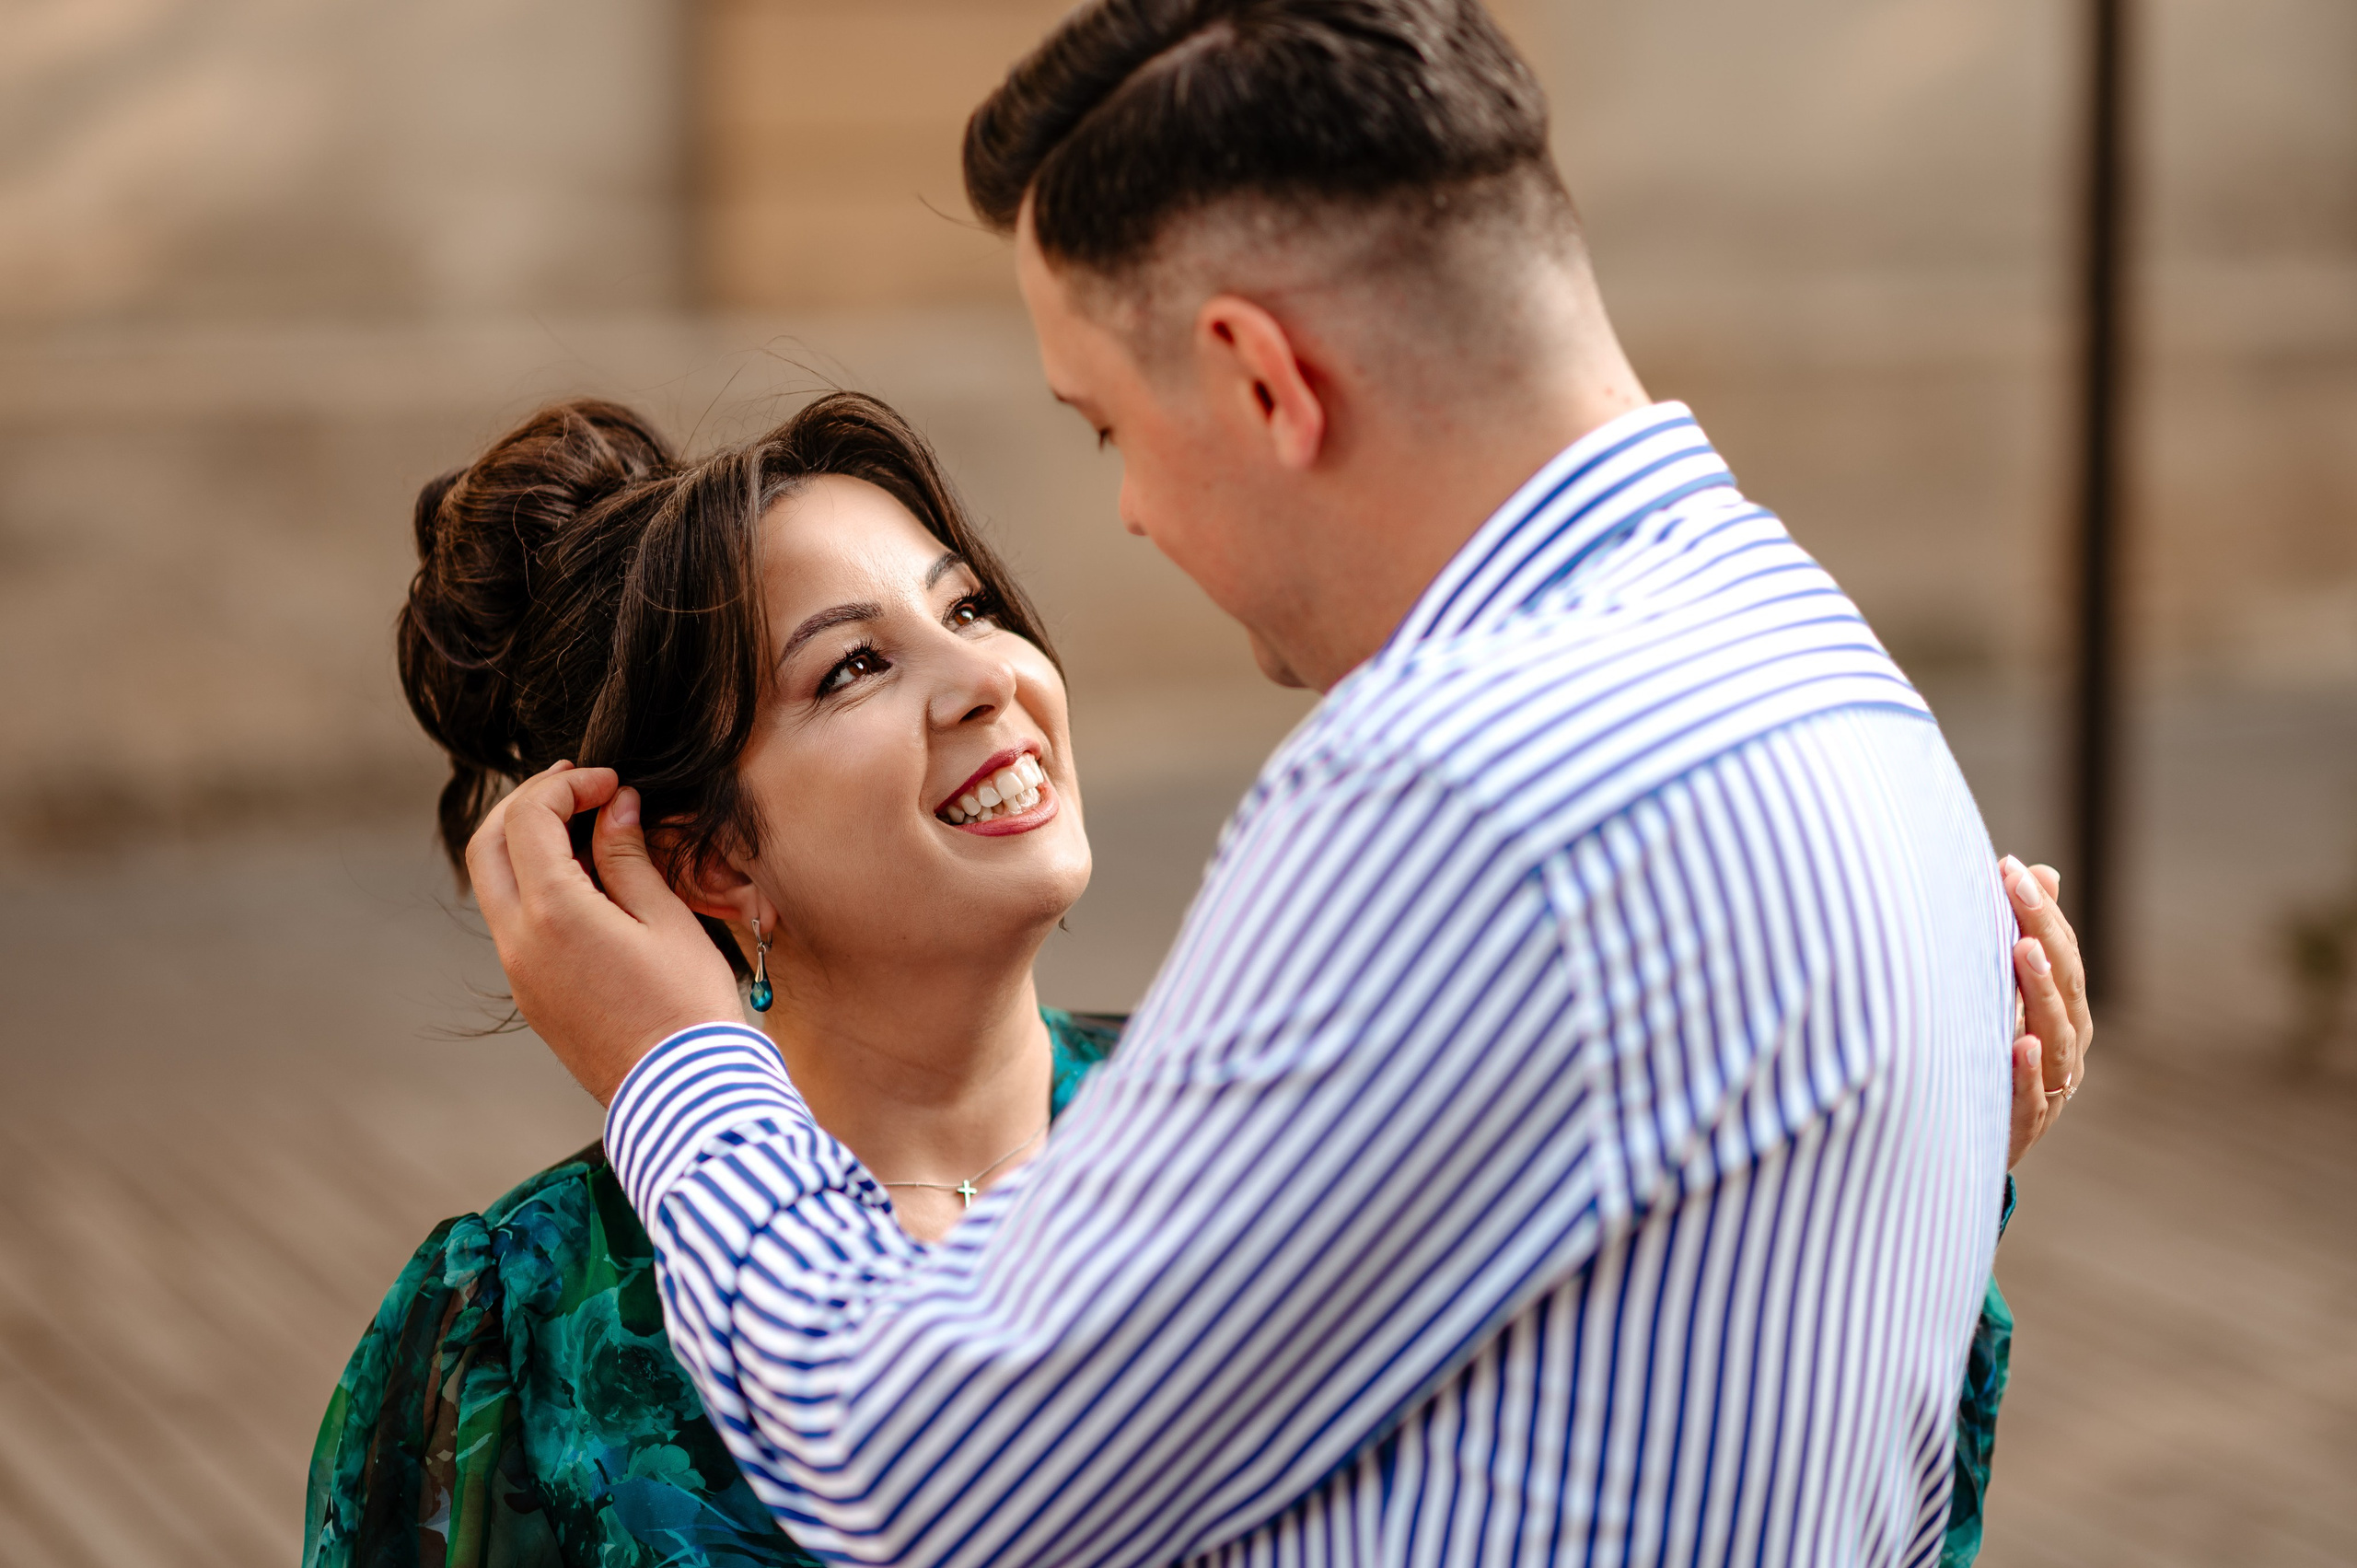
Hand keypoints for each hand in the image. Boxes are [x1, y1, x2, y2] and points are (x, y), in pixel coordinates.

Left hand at [466, 762, 746, 1104]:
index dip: (567, 786)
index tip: (610, 782)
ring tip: (585, 830)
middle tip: (578, 788)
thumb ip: (628, 855)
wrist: (683, 1093)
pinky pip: (513, 923)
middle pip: (487, 846)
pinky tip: (585, 882)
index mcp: (552, 914)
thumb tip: (614, 807)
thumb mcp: (665, 918)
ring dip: (526, 845)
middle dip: (527, 804)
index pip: (530, 818)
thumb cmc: (687, 1007)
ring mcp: (518, 973)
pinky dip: (535, 885)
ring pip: (494, 885)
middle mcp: (519, 942)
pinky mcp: (530, 995)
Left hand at [2001, 855, 2091, 1167]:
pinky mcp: (2022, 1124)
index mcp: (2064, 1011)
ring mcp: (2050, 1085)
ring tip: (2023, 950)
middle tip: (2017, 889)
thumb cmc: (1985, 1054)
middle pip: (2065, 984)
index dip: (2041, 909)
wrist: (1964, 1142)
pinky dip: (2025, 1070)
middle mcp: (2067, 1045)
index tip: (2010, 866)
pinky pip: (2029, 1096)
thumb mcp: (2001, 995)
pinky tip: (2019, 1043)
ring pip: (2055, 1035)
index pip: (2063, 952)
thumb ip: (2022, 938)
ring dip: (2040, 991)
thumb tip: (2043, 871)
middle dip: (2043, 931)